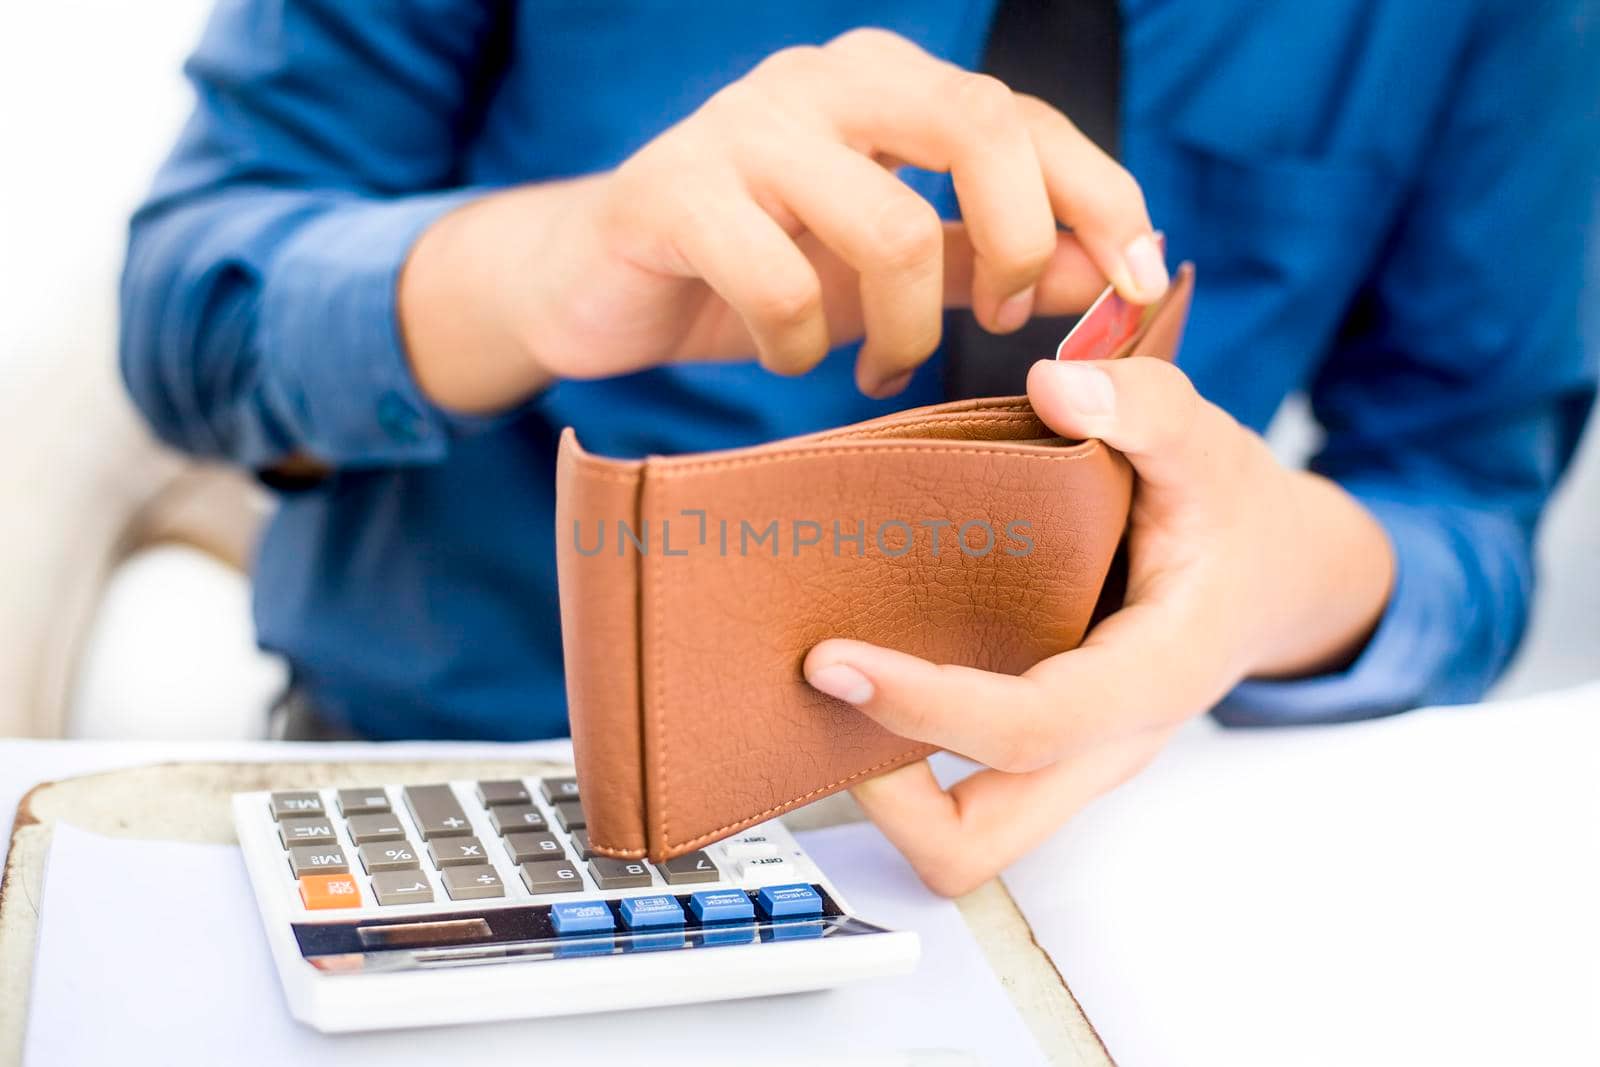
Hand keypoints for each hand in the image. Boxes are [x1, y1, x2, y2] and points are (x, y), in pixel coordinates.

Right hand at [398, 29, 1168, 411]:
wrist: (596, 280)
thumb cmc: (755, 267)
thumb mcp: (887, 267)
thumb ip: (988, 257)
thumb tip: (1108, 272)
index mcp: (885, 83)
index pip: (1023, 113)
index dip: (1099, 194)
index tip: (1140, 282)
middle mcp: (822, 81)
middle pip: (978, 124)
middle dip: (1016, 240)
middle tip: (998, 321)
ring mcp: (742, 127)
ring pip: (885, 224)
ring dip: (904, 327)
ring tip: (884, 367)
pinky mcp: (672, 191)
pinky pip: (779, 281)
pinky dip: (802, 346)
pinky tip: (793, 360)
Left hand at [803, 356, 1395, 895]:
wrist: (1276, 575)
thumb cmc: (1233, 514)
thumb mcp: (1208, 443)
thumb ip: (1143, 406)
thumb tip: (1054, 384)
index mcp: (1149, 679)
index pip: (1029, 729)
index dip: (925, 706)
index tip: (834, 661)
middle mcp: (1105, 745)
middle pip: (980, 842)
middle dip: (885, 797)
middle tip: (823, 691)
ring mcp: (1072, 760)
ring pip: (967, 835)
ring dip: (888, 788)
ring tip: (834, 687)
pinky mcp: (1045, 749)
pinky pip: (967, 790)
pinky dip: (906, 756)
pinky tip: (870, 669)